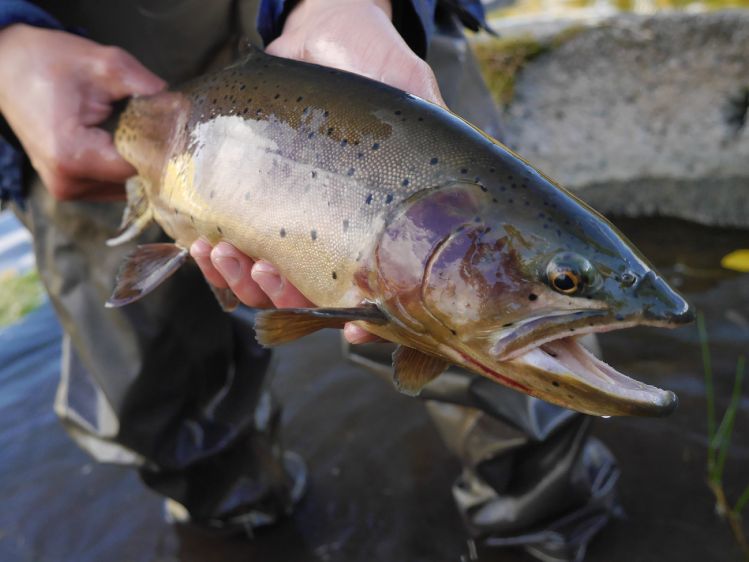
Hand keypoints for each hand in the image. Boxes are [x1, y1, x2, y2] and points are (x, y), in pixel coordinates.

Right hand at [0, 25, 164, 199]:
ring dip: (140, 161)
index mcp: (74, 157)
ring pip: (127, 186)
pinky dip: (124, 165)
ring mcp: (68, 190)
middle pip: (136, 180)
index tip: (181, 130)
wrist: (4, 67)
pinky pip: (113, 184)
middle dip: (155, 154)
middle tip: (167, 127)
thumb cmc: (47, 62)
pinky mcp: (70, 187)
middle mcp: (70, 183)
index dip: (165, 149)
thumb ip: (146, 87)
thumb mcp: (103, 63)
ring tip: (140, 130)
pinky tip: (125, 141)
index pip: (141, 167)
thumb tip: (182, 109)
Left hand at [193, 0, 446, 343]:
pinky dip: (213, 258)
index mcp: (370, 224)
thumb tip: (465, 183)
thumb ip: (434, 138)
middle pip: (304, 293)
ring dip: (240, 282)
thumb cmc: (373, 61)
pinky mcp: (248, 198)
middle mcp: (329, 229)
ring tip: (223, 255)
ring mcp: (288, 218)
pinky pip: (227, 244)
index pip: (365, 285)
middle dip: (280, 298)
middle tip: (266, 274)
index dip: (361, 316)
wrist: (322, 26)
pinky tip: (204, 247)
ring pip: (261, 278)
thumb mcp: (413, 98)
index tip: (354, 327)